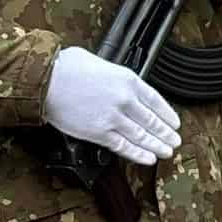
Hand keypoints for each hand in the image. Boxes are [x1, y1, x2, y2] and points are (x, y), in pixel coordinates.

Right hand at [44, 48, 181, 165]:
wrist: (46, 80)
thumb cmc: (66, 67)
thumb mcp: (101, 63)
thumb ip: (115, 76)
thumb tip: (117, 82)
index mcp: (129, 80)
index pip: (156, 101)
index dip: (168, 114)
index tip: (175, 123)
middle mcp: (126, 100)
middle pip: (152, 121)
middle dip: (166, 134)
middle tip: (175, 141)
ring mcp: (114, 117)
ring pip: (142, 135)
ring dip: (157, 145)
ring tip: (167, 152)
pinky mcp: (99, 132)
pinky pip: (123, 146)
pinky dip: (138, 154)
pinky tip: (148, 159)